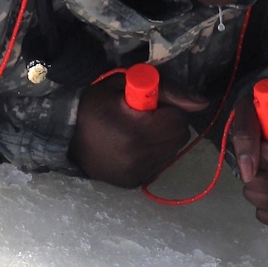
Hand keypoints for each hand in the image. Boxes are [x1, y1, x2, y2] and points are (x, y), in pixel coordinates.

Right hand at [70, 75, 207, 188]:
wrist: (64, 136)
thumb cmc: (93, 104)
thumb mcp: (123, 84)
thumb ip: (166, 89)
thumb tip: (202, 102)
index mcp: (136, 130)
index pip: (178, 119)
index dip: (168, 107)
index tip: (150, 104)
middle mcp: (139, 157)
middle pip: (179, 137)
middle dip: (169, 123)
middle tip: (146, 117)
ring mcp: (137, 173)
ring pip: (172, 151)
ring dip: (162, 139)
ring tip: (138, 131)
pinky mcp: (134, 182)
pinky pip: (160, 164)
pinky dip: (153, 153)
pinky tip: (133, 146)